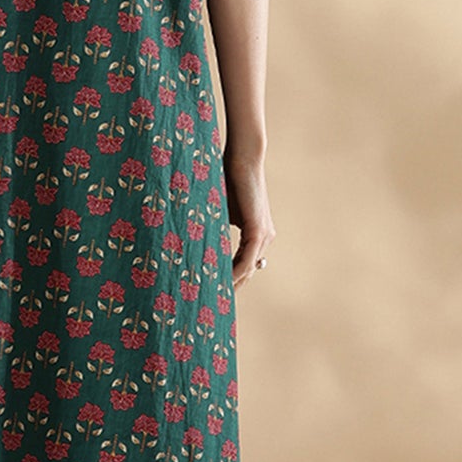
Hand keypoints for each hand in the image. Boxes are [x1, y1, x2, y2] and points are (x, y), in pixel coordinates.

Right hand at [224, 148, 274, 288]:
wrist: (243, 158)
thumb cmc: (228, 177)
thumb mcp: (220, 209)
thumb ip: (215, 226)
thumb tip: (196, 239)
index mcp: (256, 232)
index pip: (243, 262)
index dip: (230, 278)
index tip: (212, 290)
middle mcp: (264, 237)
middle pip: (248, 271)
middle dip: (231, 287)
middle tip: (211, 302)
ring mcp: (263, 235)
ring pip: (248, 268)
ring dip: (231, 283)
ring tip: (212, 297)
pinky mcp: (258, 230)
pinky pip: (247, 259)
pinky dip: (234, 271)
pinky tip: (221, 281)